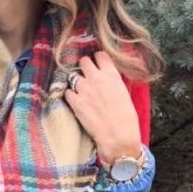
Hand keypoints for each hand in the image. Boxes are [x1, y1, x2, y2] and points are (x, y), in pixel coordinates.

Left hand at [61, 50, 141, 165]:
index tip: (97, 64)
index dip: (97, 59)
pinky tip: (75, 101)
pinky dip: (70, 95)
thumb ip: (113, 81)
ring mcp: (84, 89)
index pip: (100, 55)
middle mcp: (96, 78)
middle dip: (84, 67)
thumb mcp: (124, 92)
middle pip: (84, 61)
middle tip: (86, 76)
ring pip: (73, 75)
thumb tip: (106, 78)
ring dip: (75, 81)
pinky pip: (67, 92)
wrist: (118, 136)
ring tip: (80, 90)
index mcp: (111, 74)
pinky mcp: (75, 102)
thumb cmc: (126, 117)